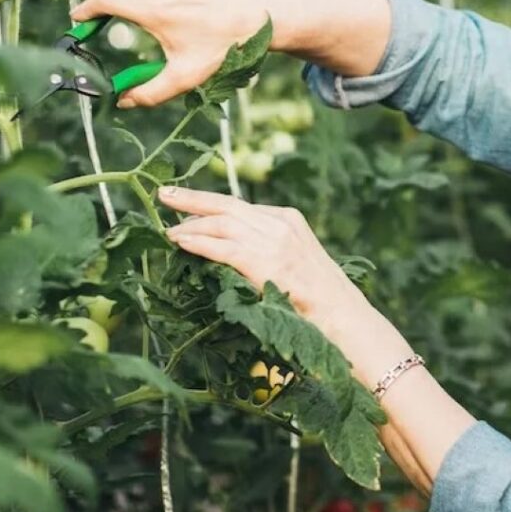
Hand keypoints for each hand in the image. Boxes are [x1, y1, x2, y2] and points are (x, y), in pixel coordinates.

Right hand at [70, 0, 275, 107]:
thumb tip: (123, 103)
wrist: (258, 16)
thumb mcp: (186, 76)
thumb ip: (151, 93)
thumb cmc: (222, 47)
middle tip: (92, 16)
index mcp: (154, 8)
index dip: (85, 10)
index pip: (104, 0)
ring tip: (110, 3)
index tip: (79, 22)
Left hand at [158, 186, 374, 343]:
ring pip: (222, 223)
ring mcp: (274, 241)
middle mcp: (281, 223)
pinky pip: (223, 247)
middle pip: (227, 204)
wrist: (345, 316)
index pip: (242, 207)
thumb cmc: (322, 301)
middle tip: (165, 195)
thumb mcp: (295, 263)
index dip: (211, 206)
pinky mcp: (266, 262)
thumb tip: (231, 256)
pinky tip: (180, 243)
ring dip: (190, 224)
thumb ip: (267, 253)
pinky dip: (198, 243)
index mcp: (289, 219)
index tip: (188, 206)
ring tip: (167, 229)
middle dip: (193, 200)